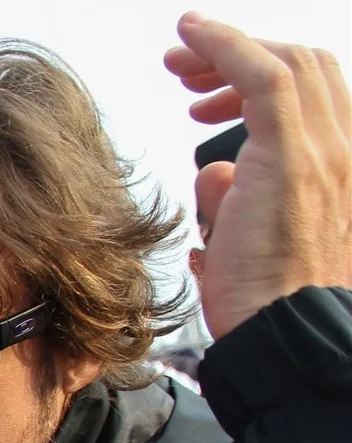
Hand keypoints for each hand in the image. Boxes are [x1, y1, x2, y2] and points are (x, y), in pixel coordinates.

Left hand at [165, 13, 350, 337]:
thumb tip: (215, 178)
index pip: (310, 97)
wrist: (286, 336)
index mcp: (336, 170)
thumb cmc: (263, 303)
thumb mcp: (243, 241)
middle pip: (303, 70)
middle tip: (183, 71)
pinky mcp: (295, 159)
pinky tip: (192, 34)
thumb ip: (236, 200)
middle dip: (238, 58)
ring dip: (226, 51)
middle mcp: (343, 154)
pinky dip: (226, 45)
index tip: (204, 98)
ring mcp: (325, 154)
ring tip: (179, 66)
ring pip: (287, 65)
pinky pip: (265, 77)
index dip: (255, 81)